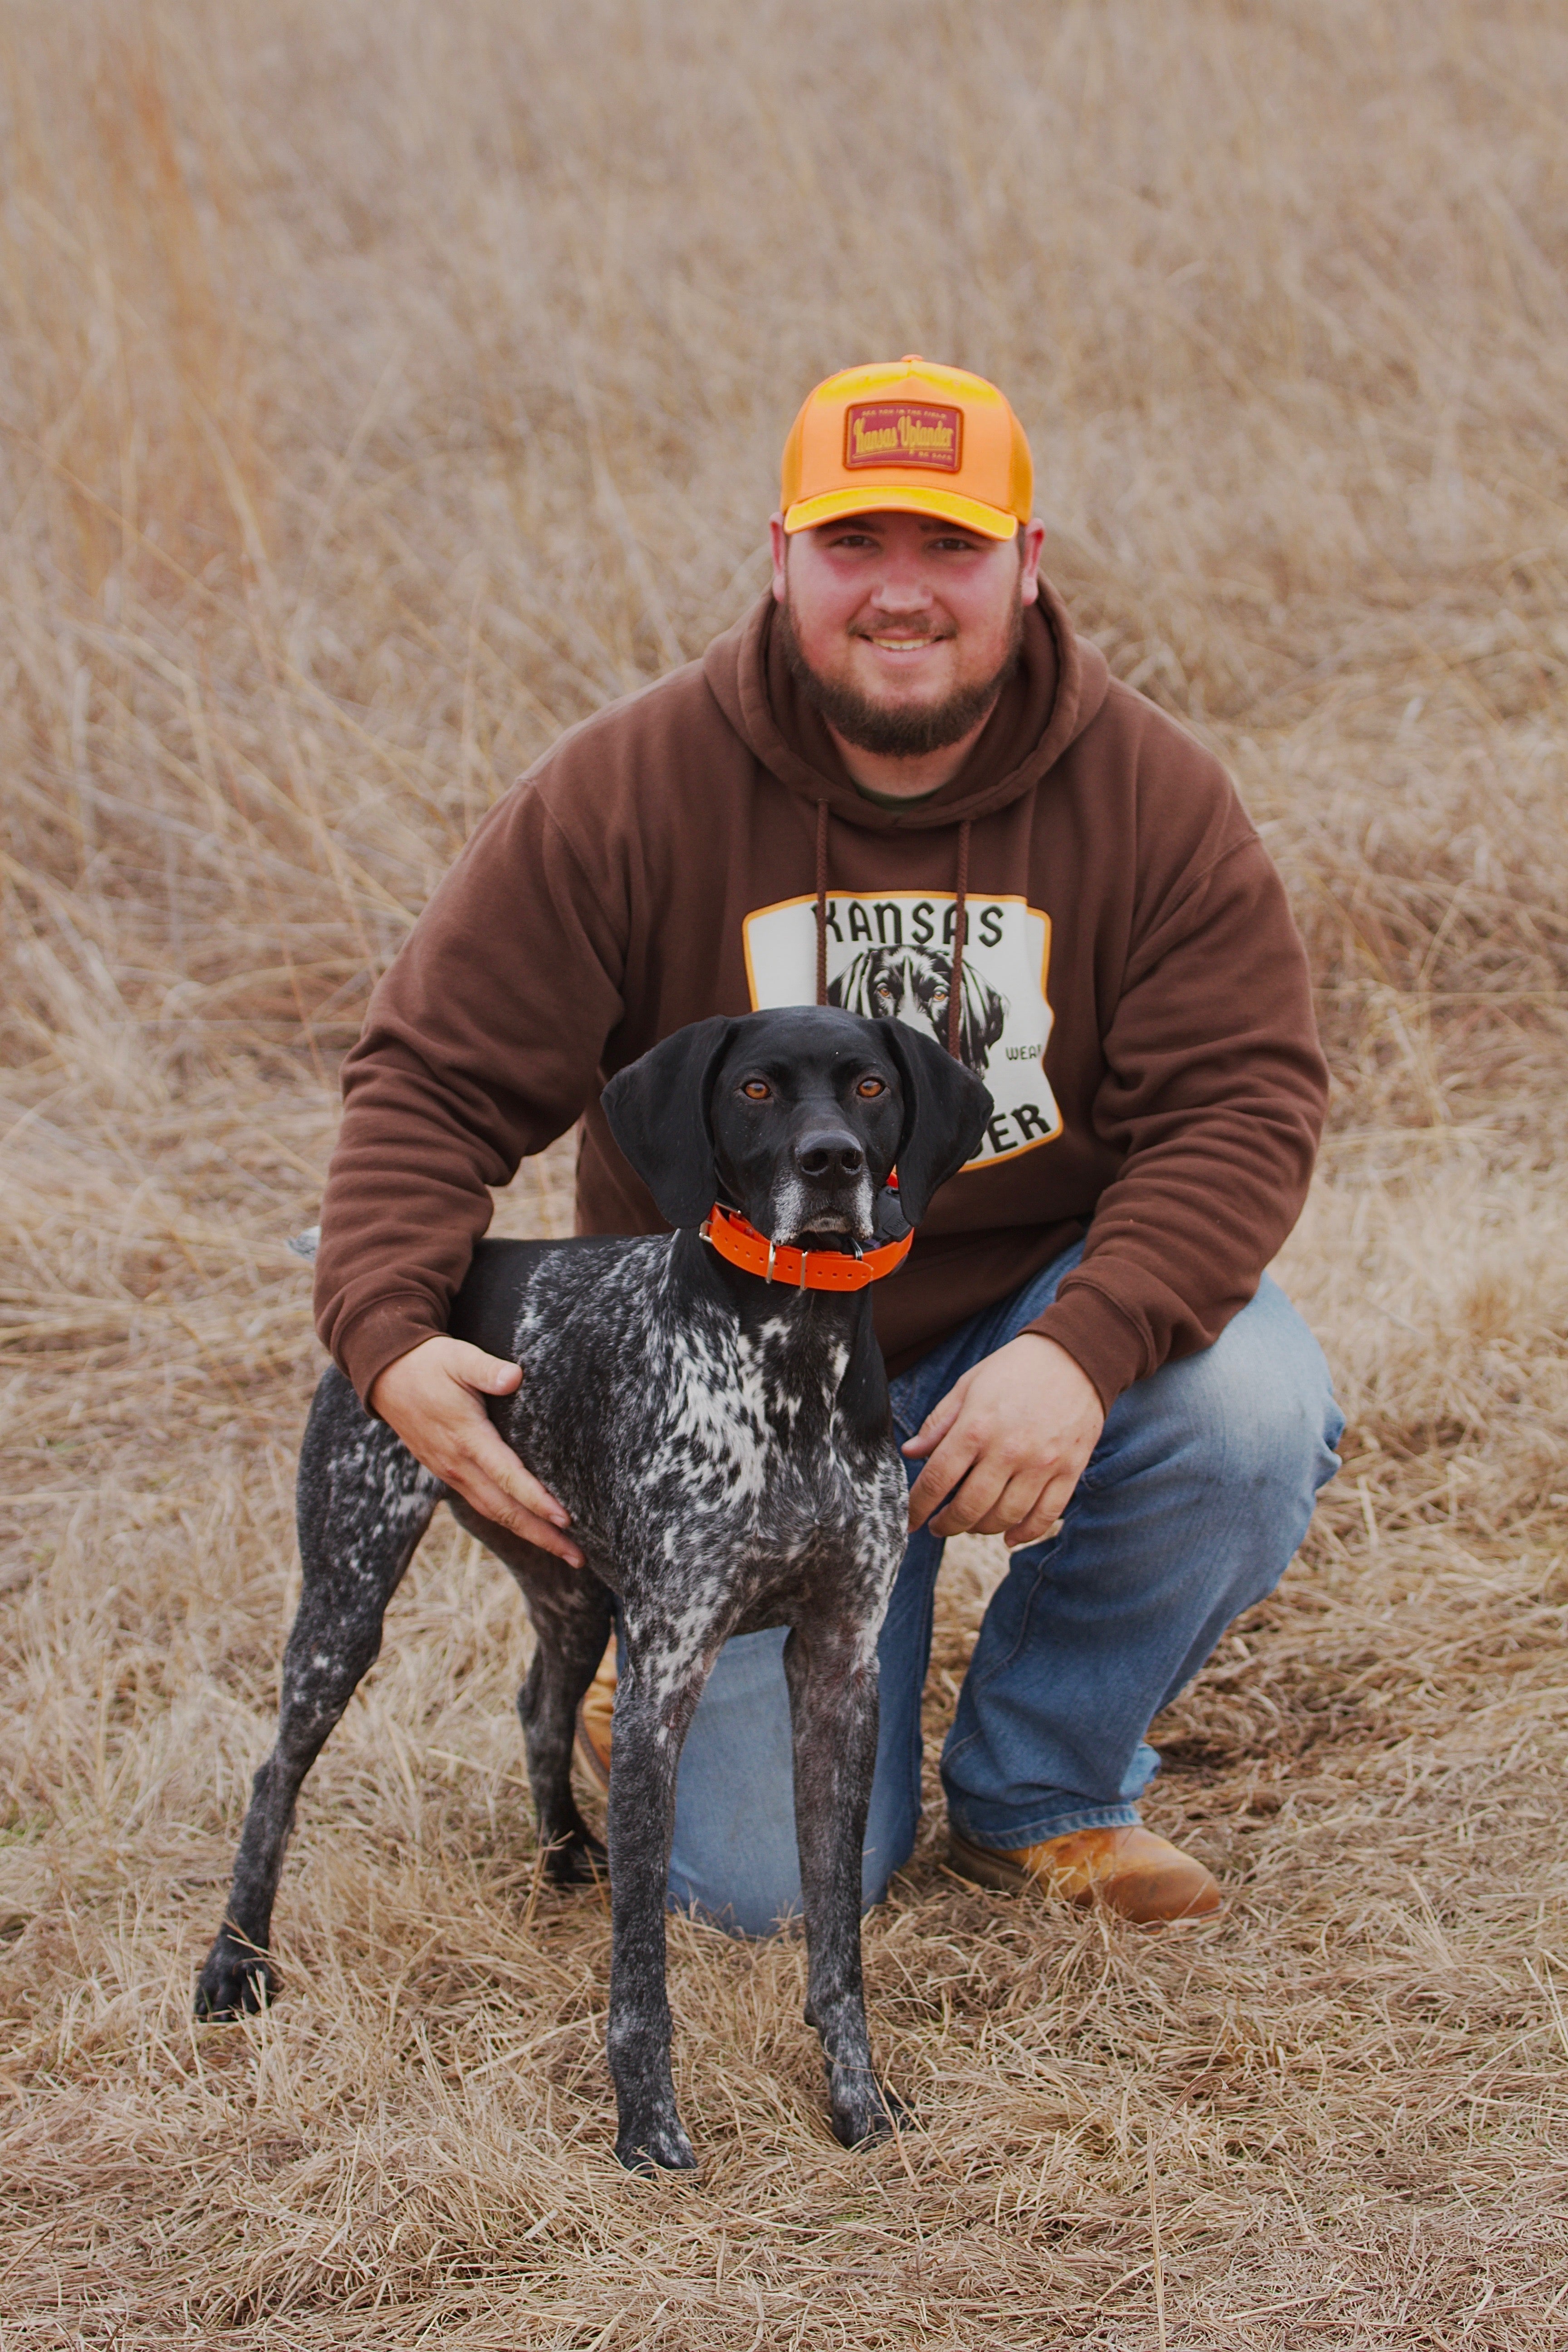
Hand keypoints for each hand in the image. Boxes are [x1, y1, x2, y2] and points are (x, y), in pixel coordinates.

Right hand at [369, 1336, 582, 1567]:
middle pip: (505, 1510)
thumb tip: (514, 1377)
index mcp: (466, 1436)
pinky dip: (508, 1520)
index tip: (566, 1519)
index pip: (507, 1477)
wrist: (386, 1375)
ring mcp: (450, 1472)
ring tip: (563, 1551)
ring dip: (529, 1534)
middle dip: (542, 1535)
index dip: (536, 1500)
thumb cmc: (429, 1363)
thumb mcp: (458, 1357)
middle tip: (579, 1557)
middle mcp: (458, 1463)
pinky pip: (481, 1504)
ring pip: (493, 1512)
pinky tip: (528, 1527)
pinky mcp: (447, 1472)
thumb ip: (487, 1369)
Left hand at [902, 1334, 1105, 1547]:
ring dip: (981, 1529)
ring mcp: (1042, 1464)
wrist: (1076, 1354)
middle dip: (947, 1524)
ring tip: (970, 1525)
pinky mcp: (1069, 1471)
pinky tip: (1009, 1537)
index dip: (918, 1507)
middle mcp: (1008, 1451)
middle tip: (938, 1526)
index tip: (910, 1520)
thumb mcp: (968, 1385)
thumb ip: (939, 1423)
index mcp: (976, 1427)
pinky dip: (1024, 1533)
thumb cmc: (1015, 1368)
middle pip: (969, 1507)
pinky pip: (1045, 1516)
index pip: (937, 1480)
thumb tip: (911, 1452)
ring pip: (1005, 1517)